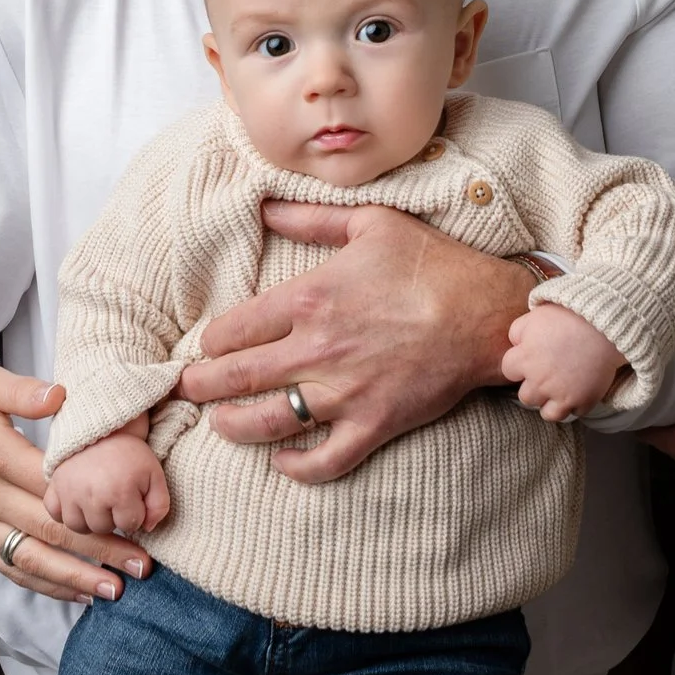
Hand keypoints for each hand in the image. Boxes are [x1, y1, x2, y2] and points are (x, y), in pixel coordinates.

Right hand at [0, 365, 147, 602]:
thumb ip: (22, 389)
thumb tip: (62, 396)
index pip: (51, 486)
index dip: (94, 504)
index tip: (134, 515)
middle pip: (49, 530)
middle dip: (99, 551)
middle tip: (142, 567)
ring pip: (31, 559)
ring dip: (75, 579)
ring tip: (116, 591)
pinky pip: (10, 568)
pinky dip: (44, 584)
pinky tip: (77, 594)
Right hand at [46, 423, 170, 538]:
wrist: (102, 427)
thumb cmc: (129, 453)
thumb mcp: (155, 474)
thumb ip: (159, 505)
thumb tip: (148, 528)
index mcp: (120, 491)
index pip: (129, 525)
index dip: (135, 514)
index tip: (133, 497)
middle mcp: (92, 494)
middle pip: (102, 528)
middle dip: (112, 517)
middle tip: (115, 497)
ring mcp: (70, 491)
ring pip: (77, 526)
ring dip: (88, 518)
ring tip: (97, 501)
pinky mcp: (54, 485)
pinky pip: (54, 513)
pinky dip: (64, 511)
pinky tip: (77, 500)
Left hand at [173, 201, 529, 485]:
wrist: (487, 313)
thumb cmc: (432, 263)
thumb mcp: (370, 224)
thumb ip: (311, 219)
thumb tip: (265, 208)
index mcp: (309, 298)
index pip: (233, 329)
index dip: (209, 342)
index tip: (204, 347)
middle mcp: (316, 348)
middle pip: (236, 377)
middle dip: (201, 386)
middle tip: (186, 389)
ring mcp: (344, 391)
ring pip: (267, 422)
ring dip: (231, 426)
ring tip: (218, 424)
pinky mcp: (373, 423)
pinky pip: (324, 460)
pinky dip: (296, 467)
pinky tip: (282, 461)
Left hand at [503, 302, 622, 422]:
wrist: (604, 327)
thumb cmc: (569, 317)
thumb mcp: (535, 316)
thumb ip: (517, 332)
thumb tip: (515, 344)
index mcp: (525, 360)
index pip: (508, 371)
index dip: (519, 364)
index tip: (530, 358)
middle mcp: (540, 382)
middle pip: (526, 397)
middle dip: (534, 386)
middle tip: (547, 374)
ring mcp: (562, 395)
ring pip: (547, 413)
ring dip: (551, 402)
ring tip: (560, 388)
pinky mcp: (584, 401)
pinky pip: (574, 413)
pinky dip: (575, 405)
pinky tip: (578, 389)